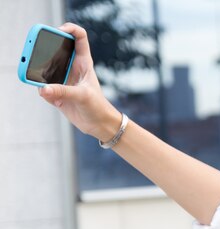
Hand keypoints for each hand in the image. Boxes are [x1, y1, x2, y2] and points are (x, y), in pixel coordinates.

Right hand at [38, 23, 119, 140]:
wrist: (99, 125)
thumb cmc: (98, 107)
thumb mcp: (83, 96)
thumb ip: (63, 92)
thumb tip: (43, 89)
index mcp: (83, 62)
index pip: (78, 37)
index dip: (69, 29)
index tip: (58, 31)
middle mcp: (72, 68)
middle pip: (56, 50)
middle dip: (45, 49)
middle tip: (36, 52)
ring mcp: (64, 80)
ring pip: (46, 68)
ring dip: (40, 71)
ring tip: (40, 77)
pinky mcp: (57, 93)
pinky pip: (44, 87)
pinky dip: (42, 90)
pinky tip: (49, 97)